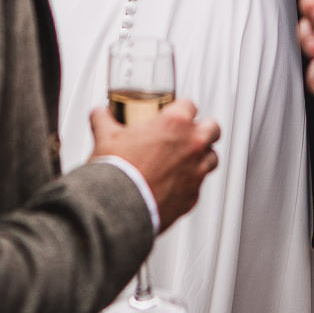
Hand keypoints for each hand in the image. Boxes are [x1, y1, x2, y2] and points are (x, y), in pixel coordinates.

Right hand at [88, 100, 220, 230]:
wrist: (117, 208)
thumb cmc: (117, 171)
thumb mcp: (105, 137)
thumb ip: (104, 119)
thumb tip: (100, 114)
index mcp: (174, 124)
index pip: (190, 105)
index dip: (181, 108)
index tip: (174, 113)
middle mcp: (192, 145)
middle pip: (212, 128)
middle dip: (202, 129)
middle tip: (188, 134)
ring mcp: (196, 172)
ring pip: (212, 157)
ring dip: (202, 156)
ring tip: (185, 160)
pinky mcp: (192, 197)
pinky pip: (199, 185)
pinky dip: (190, 184)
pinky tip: (174, 185)